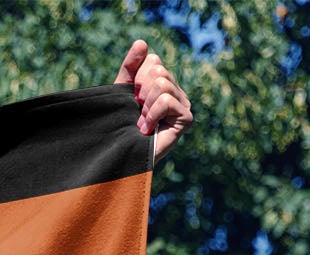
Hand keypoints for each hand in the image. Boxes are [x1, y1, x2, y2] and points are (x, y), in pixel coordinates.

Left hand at [114, 39, 192, 163]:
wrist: (123, 158)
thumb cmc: (123, 128)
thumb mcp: (123, 93)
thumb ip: (130, 67)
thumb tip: (141, 42)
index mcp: (163, 82)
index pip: (153, 60)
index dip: (137, 79)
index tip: (132, 100)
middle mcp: (177, 91)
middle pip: (159, 71)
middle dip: (141, 93)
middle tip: (138, 114)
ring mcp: (184, 104)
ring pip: (162, 84)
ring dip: (145, 106)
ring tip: (142, 124)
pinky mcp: (186, 118)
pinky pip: (167, 101)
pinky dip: (152, 115)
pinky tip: (147, 129)